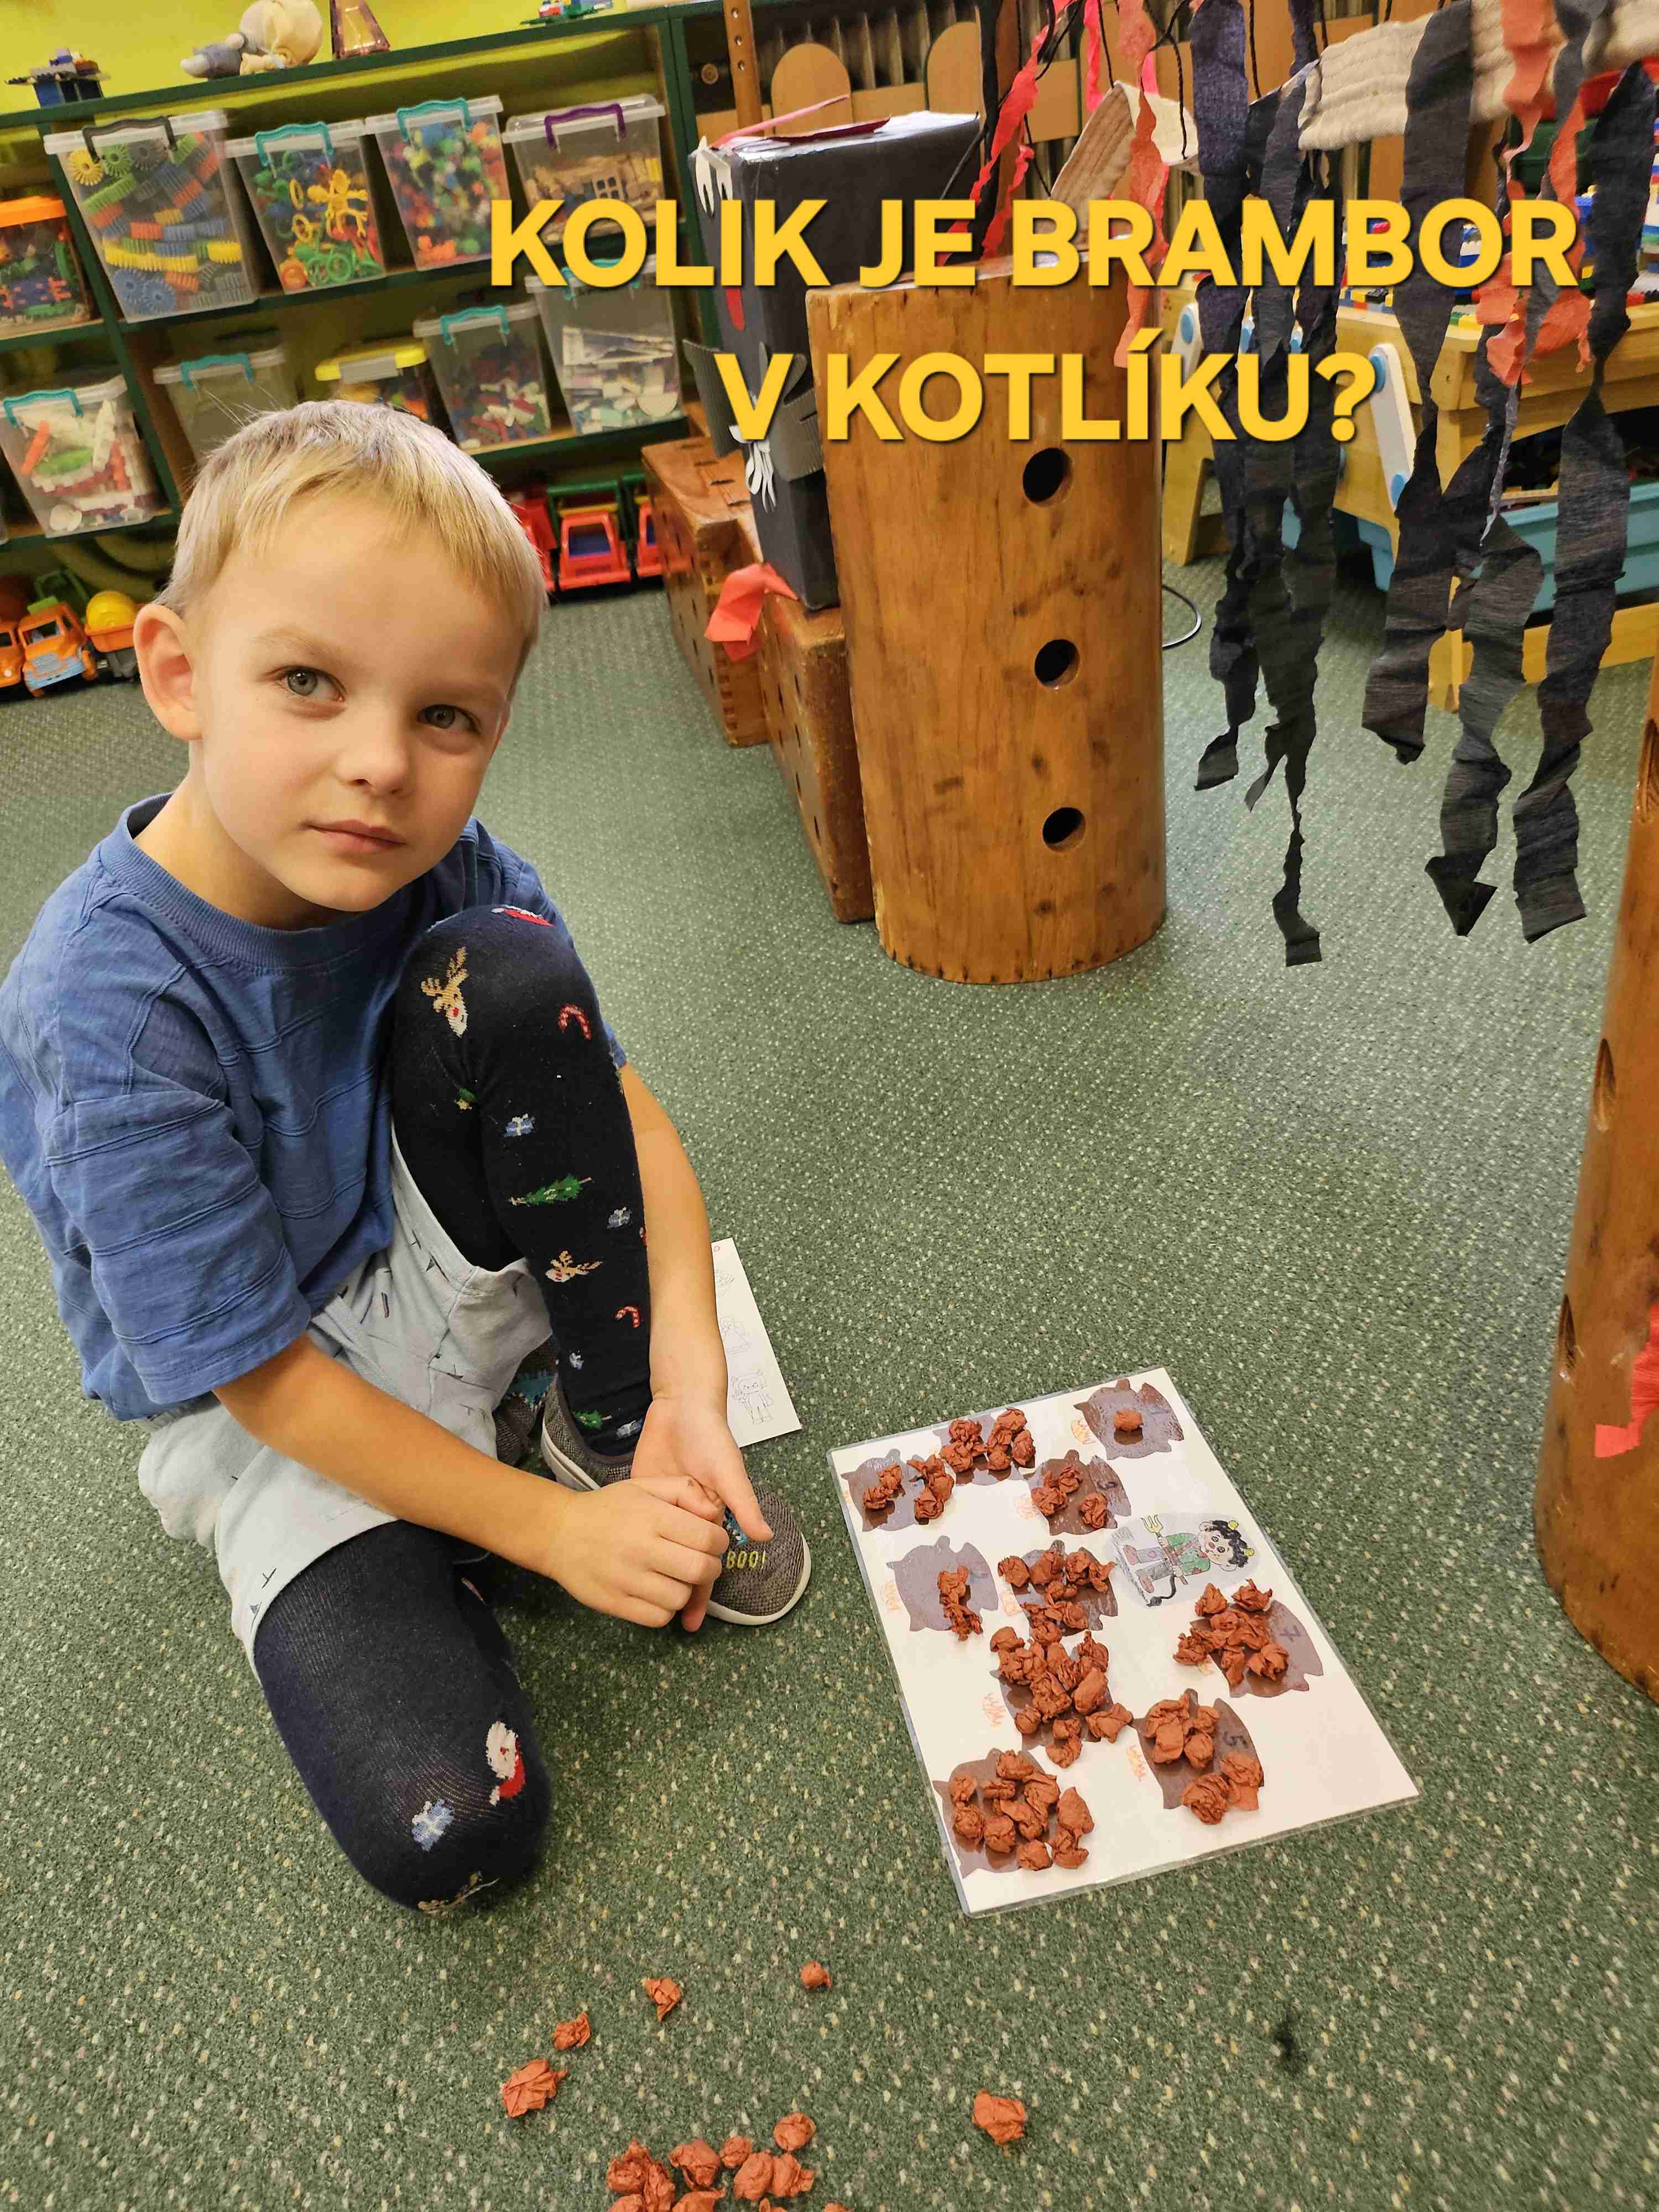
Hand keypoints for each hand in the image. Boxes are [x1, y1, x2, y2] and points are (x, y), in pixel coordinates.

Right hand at [530, 1475, 728, 1628]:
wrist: (559, 1533)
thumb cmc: (608, 1508)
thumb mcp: (645, 1486)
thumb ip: (684, 1489)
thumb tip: (715, 1512)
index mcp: (652, 1517)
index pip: (708, 1537)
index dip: (719, 1542)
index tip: (711, 1542)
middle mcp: (640, 1548)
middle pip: (700, 1570)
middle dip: (710, 1568)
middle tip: (700, 1563)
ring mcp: (626, 1579)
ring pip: (681, 1598)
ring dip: (686, 1590)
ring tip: (674, 1577)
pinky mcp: (615, 1603)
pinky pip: (658, 1617)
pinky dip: (665, 1609)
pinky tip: (657, 1593)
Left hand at [630, 1392, 772, 1630]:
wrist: (682, 1406)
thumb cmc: (713, 1437)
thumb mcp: (729, 1471)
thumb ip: (743, 1503)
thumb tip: (764, 1536)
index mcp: (712, 1516)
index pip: (706, 1562)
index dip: (701, 1592)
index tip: (692, 1620)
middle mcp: (689, 1518)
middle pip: (684, 1563)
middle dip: (680, 1593)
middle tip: (671, 1624)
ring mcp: (665, 1509)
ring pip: (661, 1551)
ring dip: (656, 1575)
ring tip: (644, 1606)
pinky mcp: (644, 1495)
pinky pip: (642, 1528)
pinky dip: (638, 1547)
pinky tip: (627, 1567)